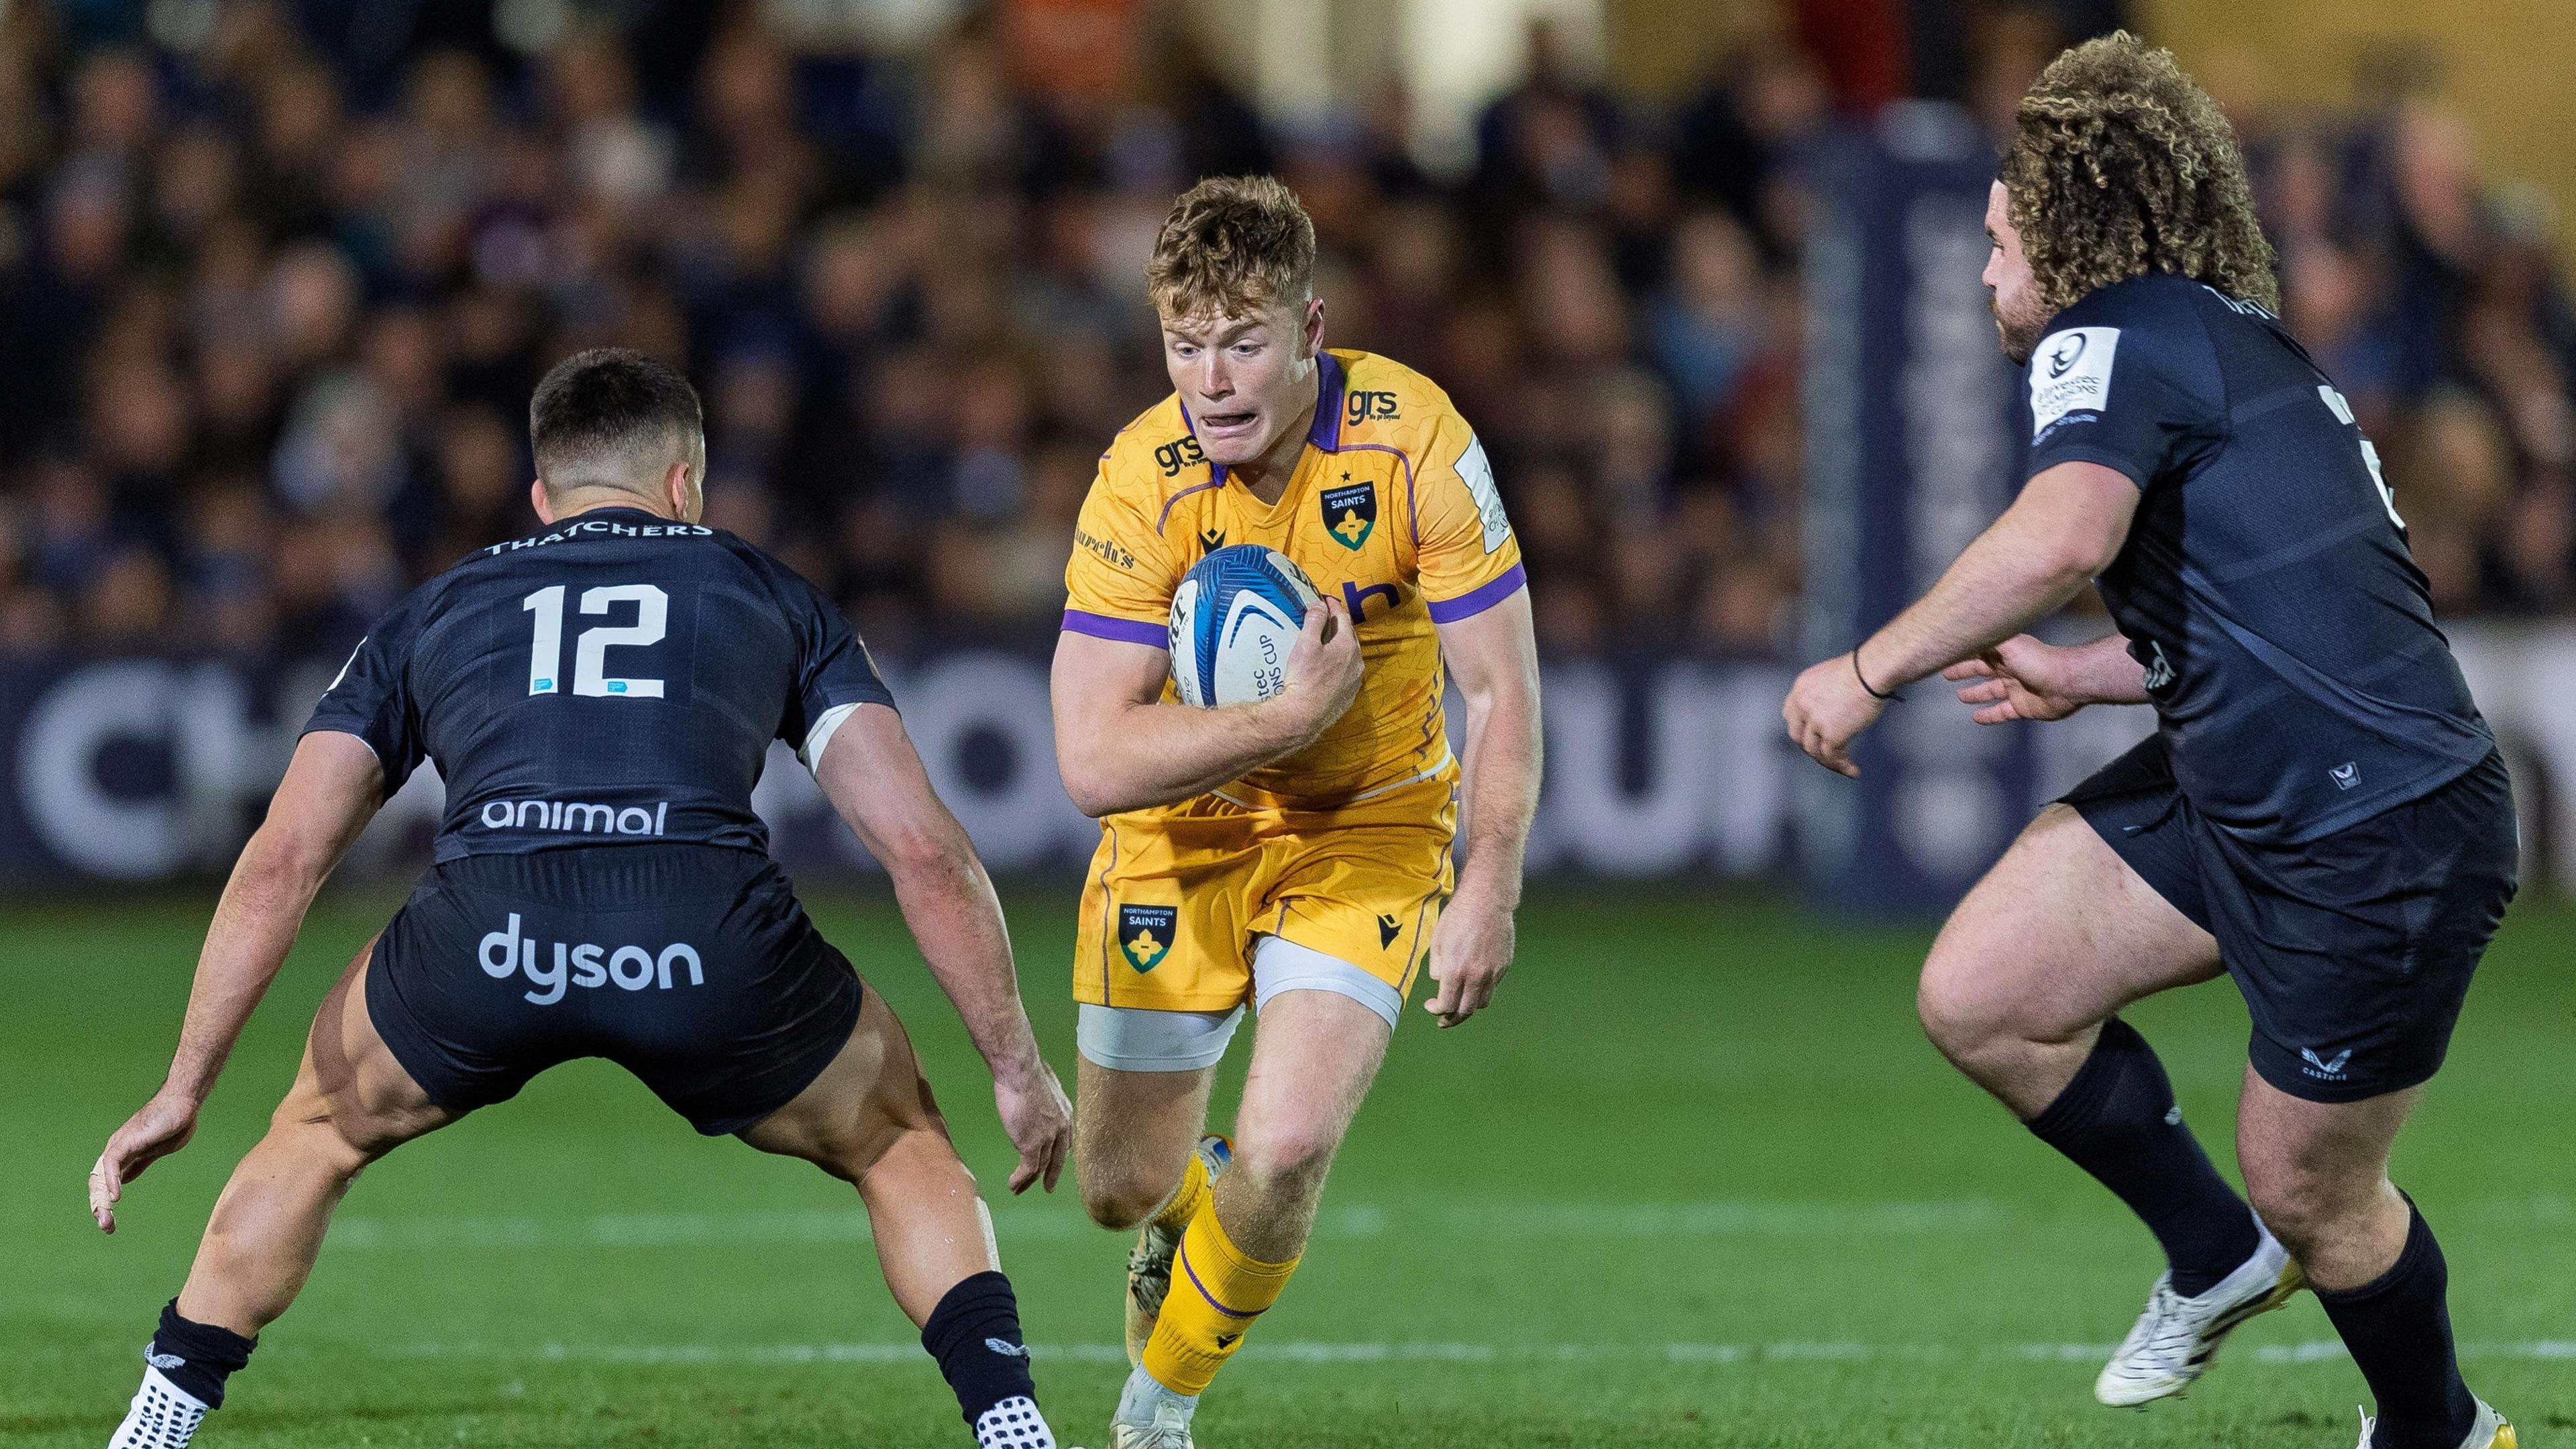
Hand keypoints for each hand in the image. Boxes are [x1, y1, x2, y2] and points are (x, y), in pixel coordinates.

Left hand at [90, 1089, 199, 1232]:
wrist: (183, 1102)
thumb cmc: (173, 1122)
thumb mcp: (156, 1151)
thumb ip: (139, 1165)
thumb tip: (124, 1181)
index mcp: (124, 1155)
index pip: (107, 1183)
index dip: (105, 1203)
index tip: (110, 1223)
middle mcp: (116, 1150)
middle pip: (99, 1183)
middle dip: (100, 1207)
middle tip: (106, 1228)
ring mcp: (119, 1145)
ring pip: (101, 1176)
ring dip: (102, 1200)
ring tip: (106, 1219)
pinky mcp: (127, 1140)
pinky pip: (112, 1163)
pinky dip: (112, 1181)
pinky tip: (116, 1197)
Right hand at [992, 1057, 1070, 1194]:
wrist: (1021, 1072)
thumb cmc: (1026, 1072)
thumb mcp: (1043, 1085)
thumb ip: (1041, 1097)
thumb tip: (1033, 1096)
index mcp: (1064, 1113)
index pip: (1066, 1140)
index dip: (1060, 1153)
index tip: (1054, 1162)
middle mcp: (1061, 1128)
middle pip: (1057, 1158)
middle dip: (1052, 1174)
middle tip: (1049, 1187)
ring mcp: (1047, 1138)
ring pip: (1041, 1166)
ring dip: (1029, 1181)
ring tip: (1019, 1189)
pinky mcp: (1032, 1144)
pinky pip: (1027, 1169)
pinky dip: (1020, 1179)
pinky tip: (1013, 1184)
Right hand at [1279, 595, 1362, 741]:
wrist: (1304, 716)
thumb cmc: (1304, 679)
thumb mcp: (1305, 644)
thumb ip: (1314, 621)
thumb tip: (1320, 605)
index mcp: (1347, 646)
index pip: (1343, 618)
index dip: (1333, 606)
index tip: (1325, 600)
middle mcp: (1357, 662)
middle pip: (1349, 636)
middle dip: (1339, 625)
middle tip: (1327, 618)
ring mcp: (1355, 680)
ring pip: (1350, 656)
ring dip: (1341, 646)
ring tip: (1328, 641)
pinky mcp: (1349, 695)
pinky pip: (1347, 673)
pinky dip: (1340, 665)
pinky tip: (1330, 667)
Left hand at [1423, 888, 1512, 1027]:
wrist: (1487, 901)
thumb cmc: (1458, 917)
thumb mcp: (1438, 942)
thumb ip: (1438, 968)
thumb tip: (1441, 983)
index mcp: (1455, 970)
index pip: (1446, 1005)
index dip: (1436, 1010)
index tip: (1431, 1006)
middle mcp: (1476, 976)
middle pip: (1465, 1010)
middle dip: (1452, 1019)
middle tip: (1444, 1020)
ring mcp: (1492, 972)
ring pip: (1481, 1003)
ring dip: (1468, 1007)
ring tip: (1460, 1005)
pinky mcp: (1503, 966)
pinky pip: (1492, 987)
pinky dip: (1481, 992)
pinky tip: (1473, 985)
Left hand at [1782, 653, 1887, 777]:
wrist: (1872, 671)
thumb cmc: (1863, 670)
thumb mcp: (1832, 677)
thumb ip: (1824, 694)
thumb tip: (1832, 711)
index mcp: (1800, 688)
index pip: (1790, 715)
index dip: (1801, 728)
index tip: (1813, 736)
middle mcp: (1802, 704)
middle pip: (1798, 736)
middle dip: (1811, 747)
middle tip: (1827, 755)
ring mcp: (1815, 720)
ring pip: (1815, 750)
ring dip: (1828, 762)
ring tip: (1843, 767)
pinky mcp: (1831, 734)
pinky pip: (1833, 757)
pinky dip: (1842, 766)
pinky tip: (1853, 770)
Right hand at [1944, 635, 2085, 723]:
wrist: (2066, 682)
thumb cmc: (2038, 660)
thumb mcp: (2008, 643)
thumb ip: (1987, 639)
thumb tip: (1967, 628)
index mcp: (2005, 654)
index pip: (1979, 652)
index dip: (1963, 653)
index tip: (1946, 653)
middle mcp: (2009, 670)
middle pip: (1982, 671)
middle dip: (1965, 671)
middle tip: (1947, 675)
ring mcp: (2016, 689)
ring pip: (1990, 692)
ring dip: (1976, 694)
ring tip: (1961, 697)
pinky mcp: (2022, 707)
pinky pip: (2001, 713)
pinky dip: (1989, 716)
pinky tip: (1977, 718)